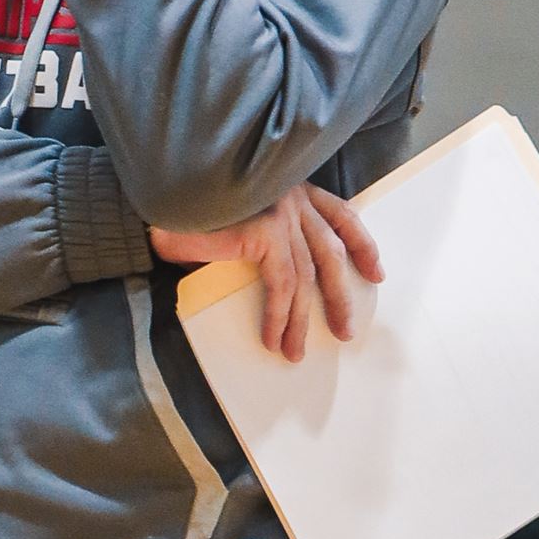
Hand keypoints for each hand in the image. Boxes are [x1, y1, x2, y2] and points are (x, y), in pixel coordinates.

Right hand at [151, 183, 381, 362]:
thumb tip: (249, 273)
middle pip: (332, 250)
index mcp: (290, 186)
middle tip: (346, 329)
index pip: (339, 214)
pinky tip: (272, 340)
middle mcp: (293, 196)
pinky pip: (282, 286)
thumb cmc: (186, 200)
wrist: (163, 186)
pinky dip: (279, 317)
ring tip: (295, 352)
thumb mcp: (230, 215)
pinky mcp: (267, 232)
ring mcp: (283, 213)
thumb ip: (251, 238)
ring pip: (307, 276)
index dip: (362, 244)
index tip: (375, 272)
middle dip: (341, 294)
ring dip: (303, 320)